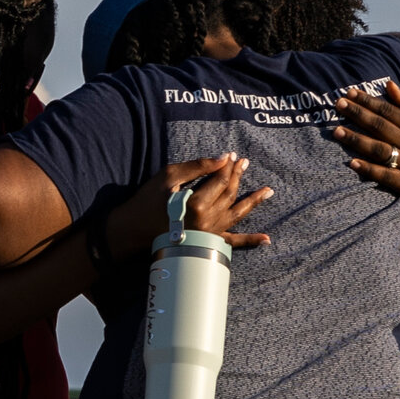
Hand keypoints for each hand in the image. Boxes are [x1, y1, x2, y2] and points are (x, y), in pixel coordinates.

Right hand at [111, 154, 272, 255]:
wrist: (131, 231)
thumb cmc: (146, 202)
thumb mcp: (168, 176)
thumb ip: (197, 166)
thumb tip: (223, 158)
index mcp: (197, 204)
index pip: (221, 179)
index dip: (228, 166)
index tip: (232, 155)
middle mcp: (207, 221)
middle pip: (230, 193)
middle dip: (238, 176)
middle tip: (244, 163)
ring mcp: (209, 233)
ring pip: (237, 213)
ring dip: (253, 201)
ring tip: (268, 191)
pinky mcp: (206, 242)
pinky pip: (232, 242)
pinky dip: (250, 241)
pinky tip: (266, 239)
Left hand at [330, 79, 399, 201]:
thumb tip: (388, 84)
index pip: (388, 111)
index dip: (368, 101)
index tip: (350, 93)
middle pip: (380, 126)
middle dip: (358, 114)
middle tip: (338, 104)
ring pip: (378, 149)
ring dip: (357, 140)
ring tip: (336, 131)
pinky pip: (383, 174)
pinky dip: (368, 168)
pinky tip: (352, 163)